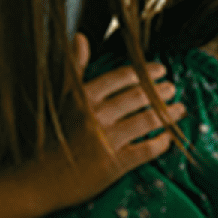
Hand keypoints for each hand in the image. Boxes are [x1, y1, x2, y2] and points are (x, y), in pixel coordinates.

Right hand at [14, 35, 183, 207]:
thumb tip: (81, 37)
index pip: (121, 77)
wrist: (39, 180)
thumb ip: (74, 67)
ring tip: (178, 109)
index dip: (144, 72)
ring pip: (146, 121)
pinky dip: (160, 144)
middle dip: (159, 92)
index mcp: (83, 97)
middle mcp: (96, 116)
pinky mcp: (114, 164)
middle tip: (172, 88)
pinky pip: (145, 150)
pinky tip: (167, 139)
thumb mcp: (60, 99)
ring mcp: (106, 140)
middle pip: (138, 97)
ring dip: (166, 114)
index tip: (160, 70)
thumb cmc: (51, 139)